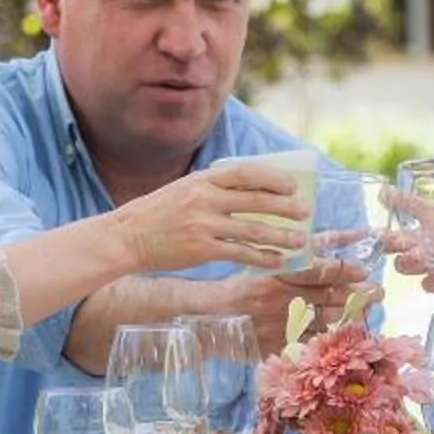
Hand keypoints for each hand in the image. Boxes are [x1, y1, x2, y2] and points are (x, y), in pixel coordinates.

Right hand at [114, 163, 305, 273]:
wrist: (127, 237)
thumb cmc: (159, 213)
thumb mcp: (185, 189)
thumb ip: (214, 188)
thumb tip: (255, 191)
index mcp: (202, 179)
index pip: (246, 173)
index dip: (273, 178)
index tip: (293, 186)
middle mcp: (204, 199)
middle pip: (255, 200)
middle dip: (285, 207)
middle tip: (306, 212)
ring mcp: (202, 225)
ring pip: (252, 229)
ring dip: (280, 235)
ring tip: (300, 240)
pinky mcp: (200, 250)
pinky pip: (240, 253)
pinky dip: (262, 257)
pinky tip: (278, 261)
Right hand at [233, 256, 366, 335]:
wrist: (209, 317)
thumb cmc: (239, 287)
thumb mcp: (263, 266)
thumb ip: (292, 260)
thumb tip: (326, 244)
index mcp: (277, 276)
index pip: (317, 270)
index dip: (343, 270)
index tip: (363, 268)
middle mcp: (282, 300)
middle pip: (328, 296)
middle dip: (356, 294)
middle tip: (378, 291)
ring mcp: (281, 325)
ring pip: (324, 320)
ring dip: (349, 314)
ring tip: (370, 308)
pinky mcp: (278, 345)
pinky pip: (310, 343)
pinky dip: (330, 338)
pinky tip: (347, 334)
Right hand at [392, 206, 433, 320]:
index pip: (417, 207)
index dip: (399, 200)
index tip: (383, 195)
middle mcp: (432, 240)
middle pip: (403, 239)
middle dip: (393, 239)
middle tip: (389, 240)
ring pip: (409, 263)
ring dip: (408, 261)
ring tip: (414, 258)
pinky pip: (431, 284)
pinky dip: (432, 282)